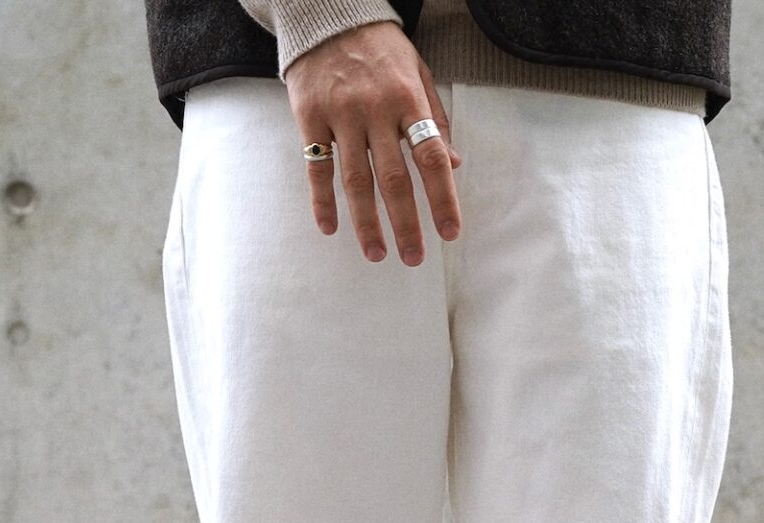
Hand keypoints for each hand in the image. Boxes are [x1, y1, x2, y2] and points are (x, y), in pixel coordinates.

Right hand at [284, 20, 461, 264]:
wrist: (328, 12)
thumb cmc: (379, 48)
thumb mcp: (417, 72)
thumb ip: (434, 118)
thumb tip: (454, 165)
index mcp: (408, 99)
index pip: (432, 157)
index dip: (442, 198)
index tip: (449, 232)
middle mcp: (375, 110)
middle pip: (394, 178)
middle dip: (405, 223)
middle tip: (413, 257)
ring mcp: (340, 115)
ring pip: (355, 180)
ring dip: (366, 222)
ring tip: (376, 254)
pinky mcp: (310, 117)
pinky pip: (316, 167)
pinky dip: (321, 200)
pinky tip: (329, 227)